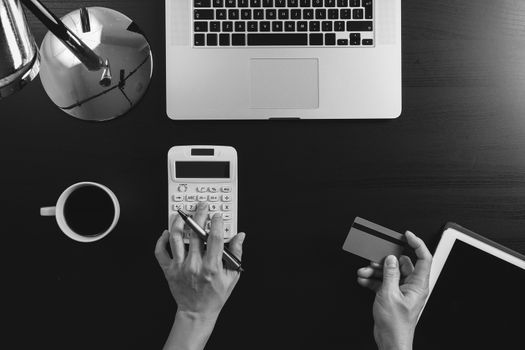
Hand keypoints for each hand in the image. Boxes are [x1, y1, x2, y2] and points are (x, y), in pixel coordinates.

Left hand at [155, 202, 245, 319]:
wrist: (196, 312)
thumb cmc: (214, 296)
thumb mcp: (232, 277)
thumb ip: (236, 254)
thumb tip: (239, 237)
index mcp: (211, 267)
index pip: (214, 238)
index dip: (217, 223)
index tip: (217, 215)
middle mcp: (194, 265)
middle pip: (195, 233)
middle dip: (199, 215)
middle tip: (202, 207)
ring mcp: (180, 267)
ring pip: (176, 238)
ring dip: (179, 222)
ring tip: (183, 214)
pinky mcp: (169, 270)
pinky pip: (160, 252)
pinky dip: (161, 240)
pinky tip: (167, 232)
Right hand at [357, 231, 432, 349]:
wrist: (390, 340)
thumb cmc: (396, 324)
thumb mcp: (389, 294)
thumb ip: (390, 274)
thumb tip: (390, 259)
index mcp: (418, 285)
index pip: (423, 258)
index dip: (417, 243)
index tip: (407, 235)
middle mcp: (412, 286)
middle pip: (401, 264)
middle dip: (385, 261)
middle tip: (375, 259)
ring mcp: (401, 290)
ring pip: (389, 272)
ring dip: (375, 271)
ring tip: (364, 272)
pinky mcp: (392, 295)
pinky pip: (383, 281)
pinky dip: (373, 280)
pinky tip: (364, 280)